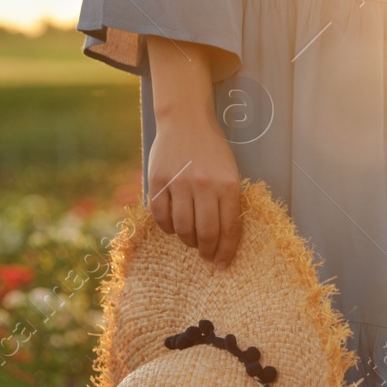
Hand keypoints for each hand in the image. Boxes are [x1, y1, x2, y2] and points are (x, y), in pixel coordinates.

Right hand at [147, 114, 240, 269]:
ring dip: (187, 240)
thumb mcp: (229, 172)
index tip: (223, 265)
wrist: (185, 120)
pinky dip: (167, 227)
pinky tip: (173, 226)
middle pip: (205, 233)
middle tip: (206, 256)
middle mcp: (204, 185)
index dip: (226, 251)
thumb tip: (221, 239)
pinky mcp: (157, 181)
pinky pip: (161, 216)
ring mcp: (179, 183)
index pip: (229, 228)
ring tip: (190, 239)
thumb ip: (227, 202)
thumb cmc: (211, 149)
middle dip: (206, 251)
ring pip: (182, 228)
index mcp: (228, 184)